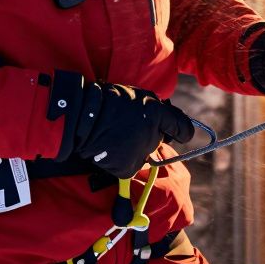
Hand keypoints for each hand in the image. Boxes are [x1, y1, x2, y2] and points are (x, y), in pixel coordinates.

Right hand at [49, 73, 193, 178]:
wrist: (81, 116)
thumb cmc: (108, 101)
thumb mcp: (137, 95)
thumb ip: (156, 109)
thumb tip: (168, 124)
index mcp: (157, 113)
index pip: (183, 128)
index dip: (181, 130)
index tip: (179, 133)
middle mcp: (153, 135)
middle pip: (159, 141)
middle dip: (149, 135)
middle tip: (129, 126)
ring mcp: (140, 153)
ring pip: (144, 154)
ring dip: (135, 148)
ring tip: (115, 136)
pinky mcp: (128, 168)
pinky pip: (130, 165)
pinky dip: (122, 160)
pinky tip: (111, 148)